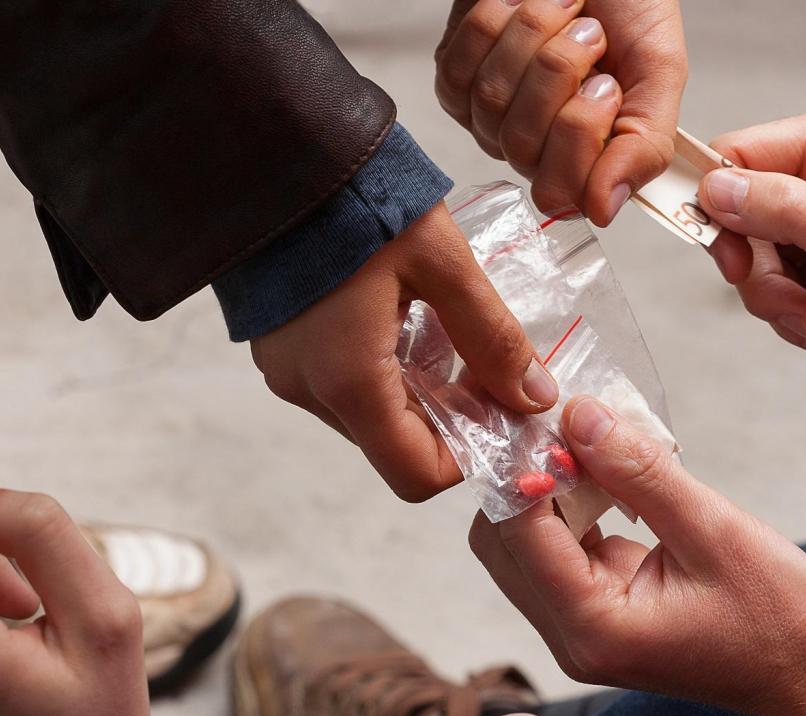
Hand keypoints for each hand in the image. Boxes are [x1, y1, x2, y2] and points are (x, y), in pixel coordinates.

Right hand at [251, 203, 556, 501]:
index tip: (504, 413)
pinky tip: (407, 314)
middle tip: (491, 365)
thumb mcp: (442, 262)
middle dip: (452, 417)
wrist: (271, 149)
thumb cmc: (357, 198)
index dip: (469, 458)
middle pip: (396, 445)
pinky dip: (387, 367)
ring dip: (422, 389)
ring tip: (449, 327)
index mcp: (348, 381)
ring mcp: (288, 370)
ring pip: (372, 414)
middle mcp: (310, 390)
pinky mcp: (281, 345)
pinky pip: (344, 382)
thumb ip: (492, 336)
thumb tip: (534, 398)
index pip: (416, 475)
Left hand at [434, 0, 686, 223]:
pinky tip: (520, 3)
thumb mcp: (659, 71)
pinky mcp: (456, 79)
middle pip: (523, 145)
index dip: (581, 132)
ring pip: (491, 100)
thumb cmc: (629, 8)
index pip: (561, 191)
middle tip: (590, 32)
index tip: (607, 83)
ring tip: (563, 6)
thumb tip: (606, 210)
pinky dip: (493, 23)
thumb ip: (645, 144)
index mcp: (587, 159)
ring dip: (531, 36)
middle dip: (560, 71)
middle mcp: (535, 149)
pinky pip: (459, 68)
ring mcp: (491, 117)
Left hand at [472, 396, 805, 715]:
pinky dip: (575, 507)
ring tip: (599, 441)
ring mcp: (581, 629)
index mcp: (591, 628)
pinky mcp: (600, 612)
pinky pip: (562, 550)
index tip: (558, 412)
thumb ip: (640, 473)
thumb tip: (578, 414)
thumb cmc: (780, 616)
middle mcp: (571, 637)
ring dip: (551, 488)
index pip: (517, 533)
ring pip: (526, 544)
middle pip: (502, 541)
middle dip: (528, 476)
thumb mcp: (714, 531)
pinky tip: (613, 474)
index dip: (527, 467)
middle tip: (573, 420)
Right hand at [699, 101, 805, 417]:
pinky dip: (803, 318)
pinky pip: (786, 284)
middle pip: (743, 217)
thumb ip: (781, 210)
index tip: (737, 265)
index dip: (722, 214)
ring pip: (760, 259)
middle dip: (764, 278)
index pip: (738, 156)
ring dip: (786, 307)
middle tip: (798, 310)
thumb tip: (717, 188)